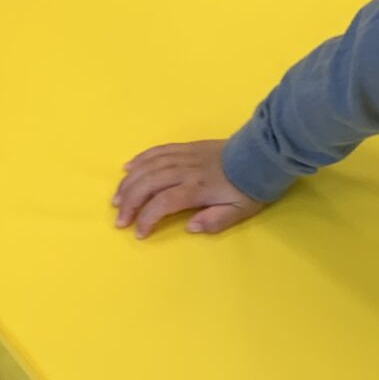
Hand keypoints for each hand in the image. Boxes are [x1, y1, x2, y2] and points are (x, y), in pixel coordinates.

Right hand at [114, 139, 264, 236]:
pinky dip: (141, 159)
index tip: (138, 232)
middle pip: (149, 183)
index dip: (147, 217)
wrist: (262, 154)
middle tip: (119, 219)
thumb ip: (216, 221)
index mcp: (198, 188)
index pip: (164, 202)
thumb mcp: (241, 211)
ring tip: (116, 198)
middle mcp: (186, 170)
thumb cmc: (250, 187)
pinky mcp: (187, 146)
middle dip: (130, 201)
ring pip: (149, 166)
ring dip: (130, 182)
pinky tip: (128, 168)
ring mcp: (185, 156)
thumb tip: (190, 227)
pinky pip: (159, 150)